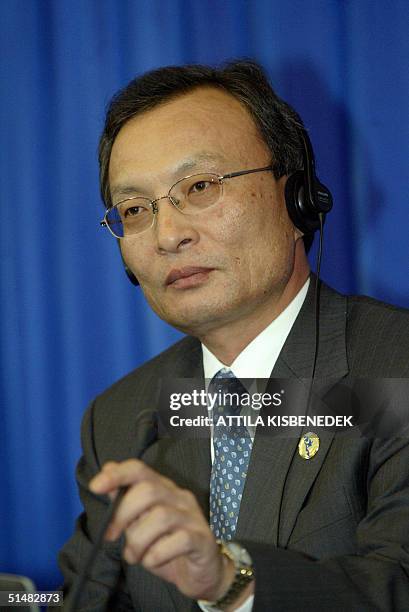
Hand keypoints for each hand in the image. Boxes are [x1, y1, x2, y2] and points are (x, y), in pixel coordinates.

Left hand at [89, 459, 234, 600]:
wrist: (204, 573)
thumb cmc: (168, 547)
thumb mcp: (141, 524)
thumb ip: (125, 501)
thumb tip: (105, 475)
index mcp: (162, 489)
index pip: (139, 469)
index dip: (117, 474)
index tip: (95, 486)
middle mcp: (178, 497)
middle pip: (147, 491)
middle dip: (122, 515)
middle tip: (112, 537)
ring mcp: (192, 516)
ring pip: (160, 517)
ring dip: (138, 541)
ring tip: (134, 556)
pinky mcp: (202, 539)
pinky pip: (179, 540)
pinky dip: (157, 555)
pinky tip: (152, 561)